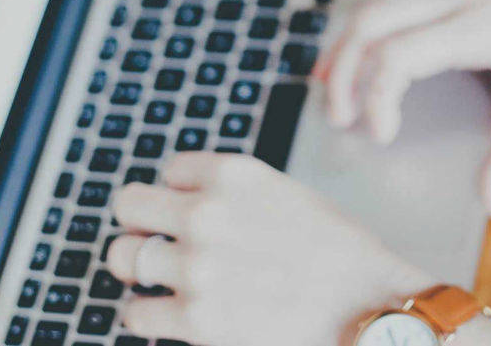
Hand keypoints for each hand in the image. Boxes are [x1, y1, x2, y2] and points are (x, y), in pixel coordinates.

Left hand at [106, 153, 433, 344]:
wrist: (368, 306)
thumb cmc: (338, 254)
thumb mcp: (286, 195)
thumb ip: (235, 195)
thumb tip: (191, 204)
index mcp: (233, 175)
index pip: (169, 170)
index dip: (179, 194)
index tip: (191, 212)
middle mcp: (207, 213)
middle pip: (128, 205)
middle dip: (143, 224)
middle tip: (157, 242)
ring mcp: (196, 267)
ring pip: (123, 257)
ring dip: (140, 269)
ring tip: (163, 280)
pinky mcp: (195, 319)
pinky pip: (135, 312)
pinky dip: (147, 314)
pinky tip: (171, 313)